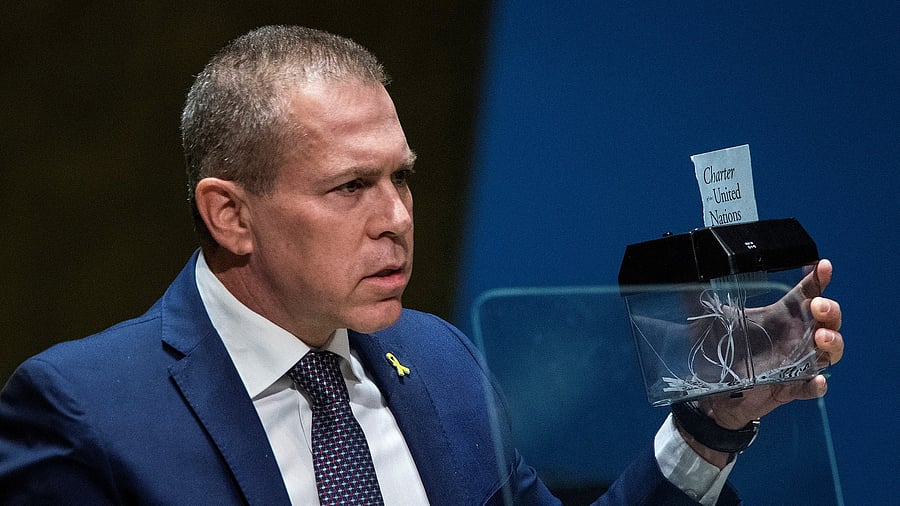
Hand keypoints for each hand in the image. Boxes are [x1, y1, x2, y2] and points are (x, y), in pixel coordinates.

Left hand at [680, 259, 843, 465]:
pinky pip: (812, 388)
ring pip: (829, 352)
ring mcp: (796, 363)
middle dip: (830, 310)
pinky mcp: (791, 388)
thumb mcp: (710, 321)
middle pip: (827, 320)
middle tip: (817, 305)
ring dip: (831, 342)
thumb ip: (699, 299)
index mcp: (779, 316)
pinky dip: (817, 385)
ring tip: (820, 337)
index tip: (822, 266)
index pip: (806, 292)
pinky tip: (816, 380)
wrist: (710, 391)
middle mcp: (794, 337)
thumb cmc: (720, 350)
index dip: (818, 278)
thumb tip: (681, 276)